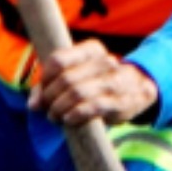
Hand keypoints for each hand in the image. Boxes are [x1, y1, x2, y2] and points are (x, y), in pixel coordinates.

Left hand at [29, 45, 159, 128]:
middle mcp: (104, 62)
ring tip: (55, 117)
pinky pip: (91, 107)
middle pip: (65, 79)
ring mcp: (114, 81)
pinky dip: (75, 115)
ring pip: (77, 93)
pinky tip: (69, 120)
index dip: (45, 79)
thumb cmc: (98, 82)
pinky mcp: (120, 102)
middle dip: (50, 98)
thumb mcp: (77, 76)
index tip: (43, 91)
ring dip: (60, 109)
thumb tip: (33, 104)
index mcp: (91, 50)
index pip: (58, 60)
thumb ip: (51, 86)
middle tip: (47, 109)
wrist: (138, 90)